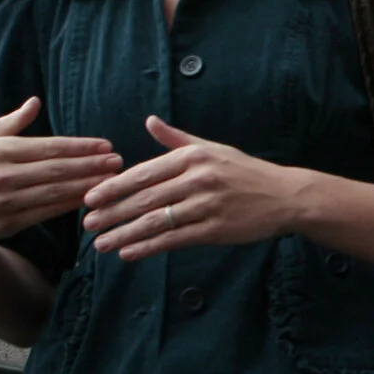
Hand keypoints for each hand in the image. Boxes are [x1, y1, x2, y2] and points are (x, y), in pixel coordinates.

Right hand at [0, 99, 119, 247]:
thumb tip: (35, 102)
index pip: (48, 147)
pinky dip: (71, 205)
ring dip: (88, 185)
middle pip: (56, 169)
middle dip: (91, 165)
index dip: (81, 147)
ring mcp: (4, 201)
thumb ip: (10, 123)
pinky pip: (47, 212)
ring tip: (114, 179)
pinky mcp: (8, 222)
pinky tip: (91, 198)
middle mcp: (0, 175)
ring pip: (55, 192)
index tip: (106, 145)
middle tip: (118, 161)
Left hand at [83, 118, 304, 260]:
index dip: (113, 187)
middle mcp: (199, 179)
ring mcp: (208, 205)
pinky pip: (175, 239)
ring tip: (101, 244)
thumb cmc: (246, 172)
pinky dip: (149, 247)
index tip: (89, 198)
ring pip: (156, 221)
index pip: (143, 173)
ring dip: (124, 233)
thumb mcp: (213, 148)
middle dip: (112, 212)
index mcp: (193, 157)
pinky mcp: (216, 229)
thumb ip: (177, 139)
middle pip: (144, 198)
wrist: (286, 196)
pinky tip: (129, 253)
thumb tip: (149, 121)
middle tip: (88, 224)